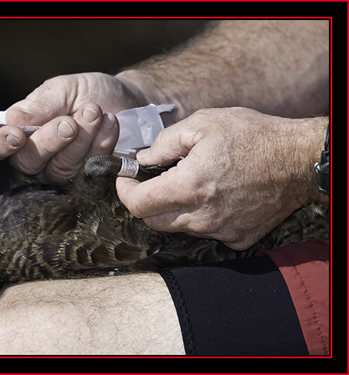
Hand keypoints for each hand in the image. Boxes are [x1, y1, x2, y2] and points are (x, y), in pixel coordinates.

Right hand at [0, 73, 146, 182]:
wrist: (127, 100)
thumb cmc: (88, 93)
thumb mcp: (64, 89)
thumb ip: (41, 106)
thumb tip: (11, 120)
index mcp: (20, 130)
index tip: (15, 135)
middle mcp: (36, 155)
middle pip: (27, 162)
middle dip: (50, 141)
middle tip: (70, 122)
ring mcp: (61, 170)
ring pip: (60, 168)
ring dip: (81, 139)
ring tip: (95, 112)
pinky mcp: (87, 179)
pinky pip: (89, 170)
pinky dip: (101, 144)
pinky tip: (110, 124)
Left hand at [116, 107, 325, 249]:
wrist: (299, 160)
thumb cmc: (252, 136)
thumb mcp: (204, 124)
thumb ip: (165, 143)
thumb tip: (143, 159)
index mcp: (188, 187)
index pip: (138, 204)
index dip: (124, 191)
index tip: (126, 179)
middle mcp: (201, 217)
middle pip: (153, 221)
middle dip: (145, 201)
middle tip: (151, 180)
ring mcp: (220, 231)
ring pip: (179, 226)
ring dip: (174, 207)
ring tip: (190, 182)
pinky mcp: (237, 238)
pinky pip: (206, 231)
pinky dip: (201, 215)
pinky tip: (214, 195)